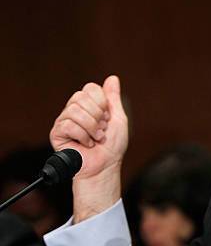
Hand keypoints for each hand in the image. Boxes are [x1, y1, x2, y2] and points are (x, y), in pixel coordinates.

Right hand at [49, 75, 128, 221]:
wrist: (104, 167)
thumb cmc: (112, 147)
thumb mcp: (118, 119)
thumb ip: (113, 99)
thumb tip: (112, 78)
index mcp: (88, 105)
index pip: (91, 88)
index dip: (103, 103)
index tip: (107, 118)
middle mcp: (75, 110)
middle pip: (82, 97)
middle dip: (98, 116)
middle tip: (101, 131)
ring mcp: (65, 121)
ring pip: (75, 110)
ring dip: (91, 127)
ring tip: (95, 138)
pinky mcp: (57, 133)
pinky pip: (69, 124)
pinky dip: (83, 136)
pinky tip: (85, 144)